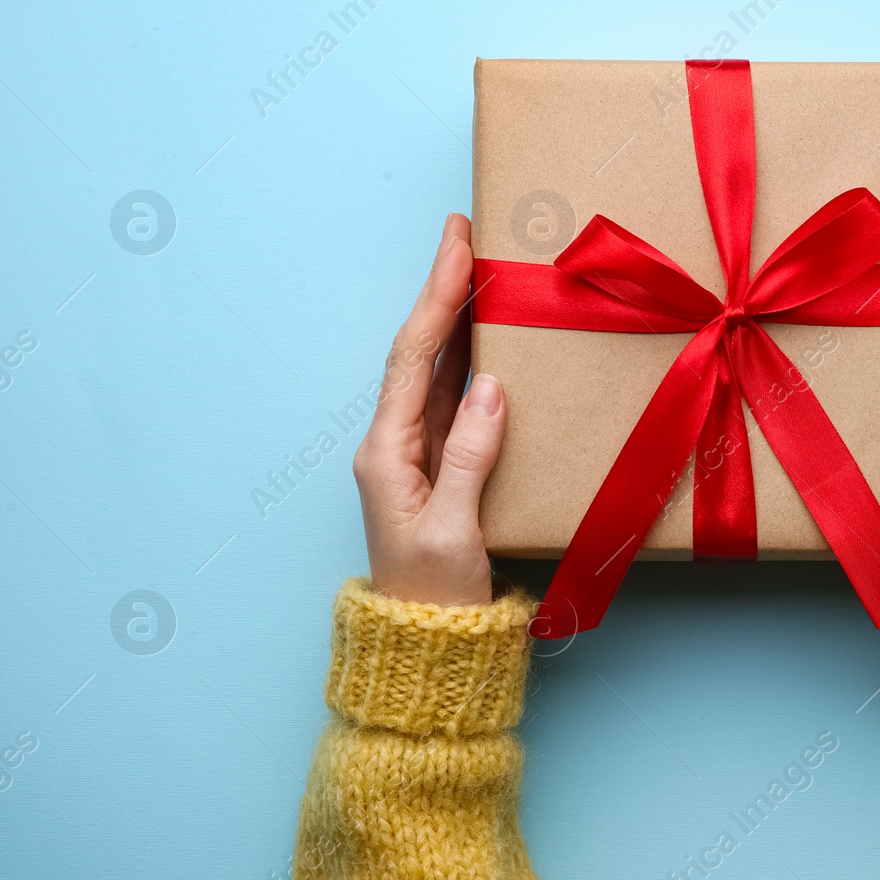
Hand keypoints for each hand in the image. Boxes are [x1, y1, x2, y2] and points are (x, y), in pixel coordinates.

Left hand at [352, 212, 505, 606]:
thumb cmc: (435, 597)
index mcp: (387, 452)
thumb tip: (492, 386)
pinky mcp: (441, 468)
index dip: (436, 296)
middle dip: (442, 290)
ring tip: (482, 270)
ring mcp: (417, 454)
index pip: (413, 356)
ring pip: (438, 370)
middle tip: (467, 233)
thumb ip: (471, 456)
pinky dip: (472, 360)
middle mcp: (395, 444)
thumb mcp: (454, 530)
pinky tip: (490, 337)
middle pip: (419, 351)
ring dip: (458, 318)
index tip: (456, 243)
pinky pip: (455, 400)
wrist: (427, 646)